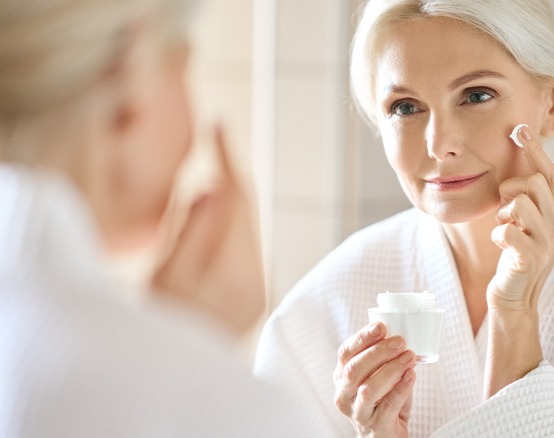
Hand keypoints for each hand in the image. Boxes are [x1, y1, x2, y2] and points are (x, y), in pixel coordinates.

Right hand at [151, 125, 264, 336]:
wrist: (173, 375)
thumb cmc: (159, 324)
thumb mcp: (166, 274)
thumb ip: (192, 230)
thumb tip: (215, 186)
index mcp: (234, 272)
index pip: (238, 200)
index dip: (229, 158)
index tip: (219, 124)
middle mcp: (255, 280)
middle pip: (247, 213)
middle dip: (230, 178)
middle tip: (215, 143)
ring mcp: (256, 290)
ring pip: (246, 229)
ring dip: (229, 203)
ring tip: (209, 178)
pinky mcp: (252, 297)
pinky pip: (244, 248)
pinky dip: (229, 227)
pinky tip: (211, 219)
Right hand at [333, 323, 416, 437]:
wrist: (386, 435)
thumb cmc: (383, 400)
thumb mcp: (378, 376)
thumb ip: (384, 359)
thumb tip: (401, 335)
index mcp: (342, 377)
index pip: (345, 353)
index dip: (362, 338)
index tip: (380, 326)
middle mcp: (344, 395)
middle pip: (354, 369)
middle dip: (378, 352)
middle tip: (400, 341)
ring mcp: (357, 413)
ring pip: (368, 389)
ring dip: (391, 369)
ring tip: (409, 357)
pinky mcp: (375, 426)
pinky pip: (388, 405)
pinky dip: (401, 388)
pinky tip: (411, 375)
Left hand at [483, 125, 553, 396]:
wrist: (514, 299)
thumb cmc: (517, 258)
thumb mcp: (531, 225)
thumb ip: (539, 199)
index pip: (552, 174)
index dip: (536, 150)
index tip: (519, 129)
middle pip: (535, 182)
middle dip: (511, 188)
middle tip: (506, 210)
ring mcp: (548, 243)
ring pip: (521, 202)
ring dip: (504, 213)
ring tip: (506, 229)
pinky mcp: (531, 258)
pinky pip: (508, 230)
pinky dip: (499, 233)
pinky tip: (502, 245)